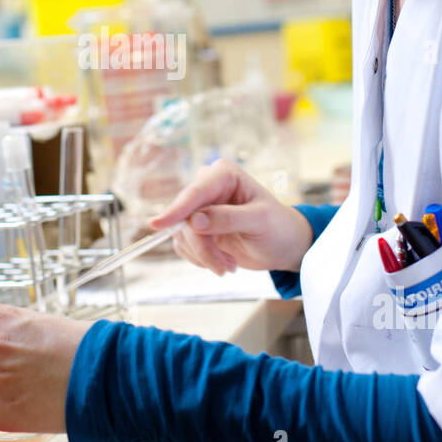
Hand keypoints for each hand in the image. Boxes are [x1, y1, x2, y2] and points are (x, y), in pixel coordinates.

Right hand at [150, 158, 312, 275]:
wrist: (283, 246)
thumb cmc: (278, 227)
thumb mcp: (259, 221)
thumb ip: (228, 218)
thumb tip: (195, 220)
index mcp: (223, 175)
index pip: (195, 193)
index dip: (176, 210)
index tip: (158, 225)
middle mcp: (207, 187)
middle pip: (184, 217)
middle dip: (202, 246)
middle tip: (225, 267)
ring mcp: (200, 208)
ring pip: (182, 235)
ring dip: (204, 256)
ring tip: (229, 266)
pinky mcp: (196, 229)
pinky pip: (184, 246)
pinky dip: (201, 259)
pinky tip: (223, 262)